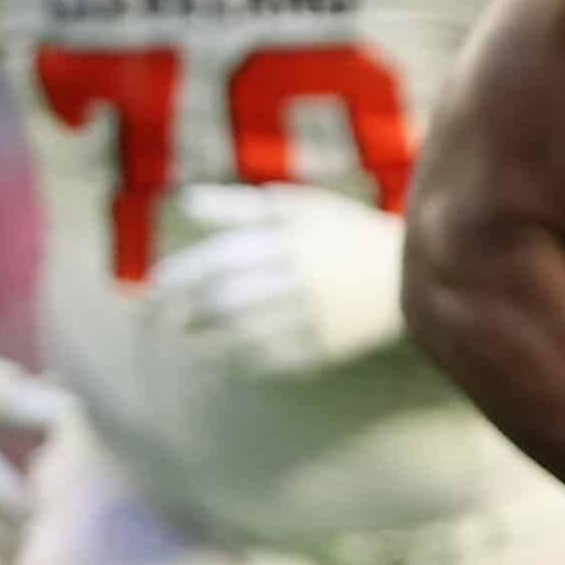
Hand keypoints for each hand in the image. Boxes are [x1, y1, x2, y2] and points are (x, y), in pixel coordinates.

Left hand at [145, 184, 405, 378]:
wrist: (412, 274)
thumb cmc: (347, 233)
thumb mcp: (301, 208)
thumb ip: (242, 207)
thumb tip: (186, 202)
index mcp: (292, 239)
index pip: (221, 259)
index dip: (181, 275)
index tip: (153, 286)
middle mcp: (300, 277)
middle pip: (226, 300)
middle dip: (182, 311)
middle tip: (152, 320)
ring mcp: (314, 316)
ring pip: (243, 334)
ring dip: (203, 340)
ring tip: (179, 341)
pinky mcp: (325, 347)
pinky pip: (271, 360)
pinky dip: (238, 362)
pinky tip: (219, 361)